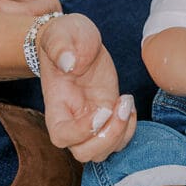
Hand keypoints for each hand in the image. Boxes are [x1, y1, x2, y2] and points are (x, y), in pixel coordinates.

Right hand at [38, 13, 136, 162]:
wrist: (74, 41)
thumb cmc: (65, 37)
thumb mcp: (61, 33)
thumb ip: (61, 46)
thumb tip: (69, 62)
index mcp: (56, 105)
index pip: (62, 137)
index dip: (83, 131)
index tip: (102, 108)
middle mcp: (72, 119)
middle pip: (84, 153)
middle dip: (107, 137)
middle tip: (120, 105)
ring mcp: (90, 120)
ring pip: (102, 152)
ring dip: (121, 134)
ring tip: (126, 103)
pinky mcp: (107, 116)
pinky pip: (118, 140)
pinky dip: (129, 129)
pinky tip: (128, 104)